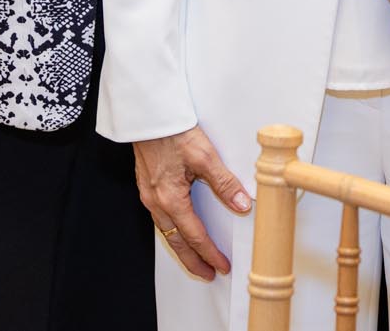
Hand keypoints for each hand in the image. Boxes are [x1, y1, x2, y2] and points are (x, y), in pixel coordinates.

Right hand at [133, 126, 251, 280]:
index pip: (194, 236)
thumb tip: (242, 204)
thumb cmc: (173, 132)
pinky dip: (171, 231)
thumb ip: (224, 183)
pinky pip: (159, 218)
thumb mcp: (205, 157)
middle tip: (207, 274)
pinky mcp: (147, 186)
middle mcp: (156, 202)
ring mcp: (149, 195)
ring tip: (195, 258)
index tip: (222, 266)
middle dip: (192, 260)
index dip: (209, 254)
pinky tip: (178, 229)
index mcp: (171, 198)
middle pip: (176, 241)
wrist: (148, 115)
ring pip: (166, 231)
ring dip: (181, 247)